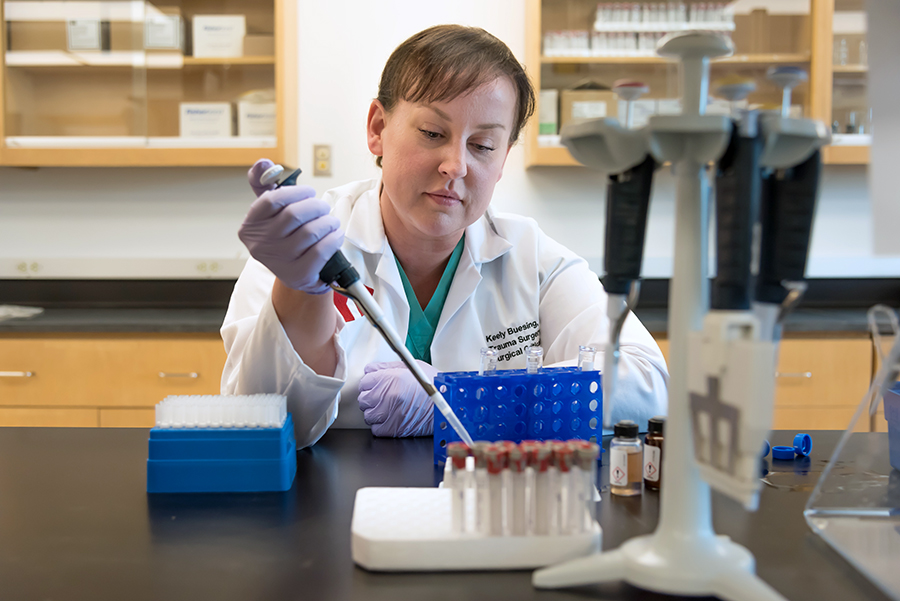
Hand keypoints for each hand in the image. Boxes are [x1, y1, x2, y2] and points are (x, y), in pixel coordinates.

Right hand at [239, 159, 343, 293]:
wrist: (297, 273)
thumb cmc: (285, 237)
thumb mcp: (271, 212)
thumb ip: (265, 184)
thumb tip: (263, 162)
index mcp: (251, 226)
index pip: (272, 200)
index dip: (296, 192)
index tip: (309, 192)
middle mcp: (260, 246)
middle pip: (294, 215)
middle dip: (316, 206)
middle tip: (323, 207)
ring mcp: (279, 263)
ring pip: (310, 232)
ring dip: (328, 222)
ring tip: (331, 222)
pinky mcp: (298, 276)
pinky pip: (321, 251)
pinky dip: (333, 239)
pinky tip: (335, 236)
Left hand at [358, 361, 437, 436]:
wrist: (448, 405)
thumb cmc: (434, 386)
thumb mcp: (412, 368)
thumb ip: (387, 367)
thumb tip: (371, 370)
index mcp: (391, 379)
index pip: (364, 382)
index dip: (370, 383)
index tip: (375, 385)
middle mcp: (388, 396)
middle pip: (363, 398)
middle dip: (371, 397)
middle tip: (383, 396)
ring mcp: (389, 414)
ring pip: (368, 415)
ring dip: (375, 412)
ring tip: (388, 408)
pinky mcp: (394, 429)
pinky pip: (376, 429)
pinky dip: (381, 425)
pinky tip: (391, 418)